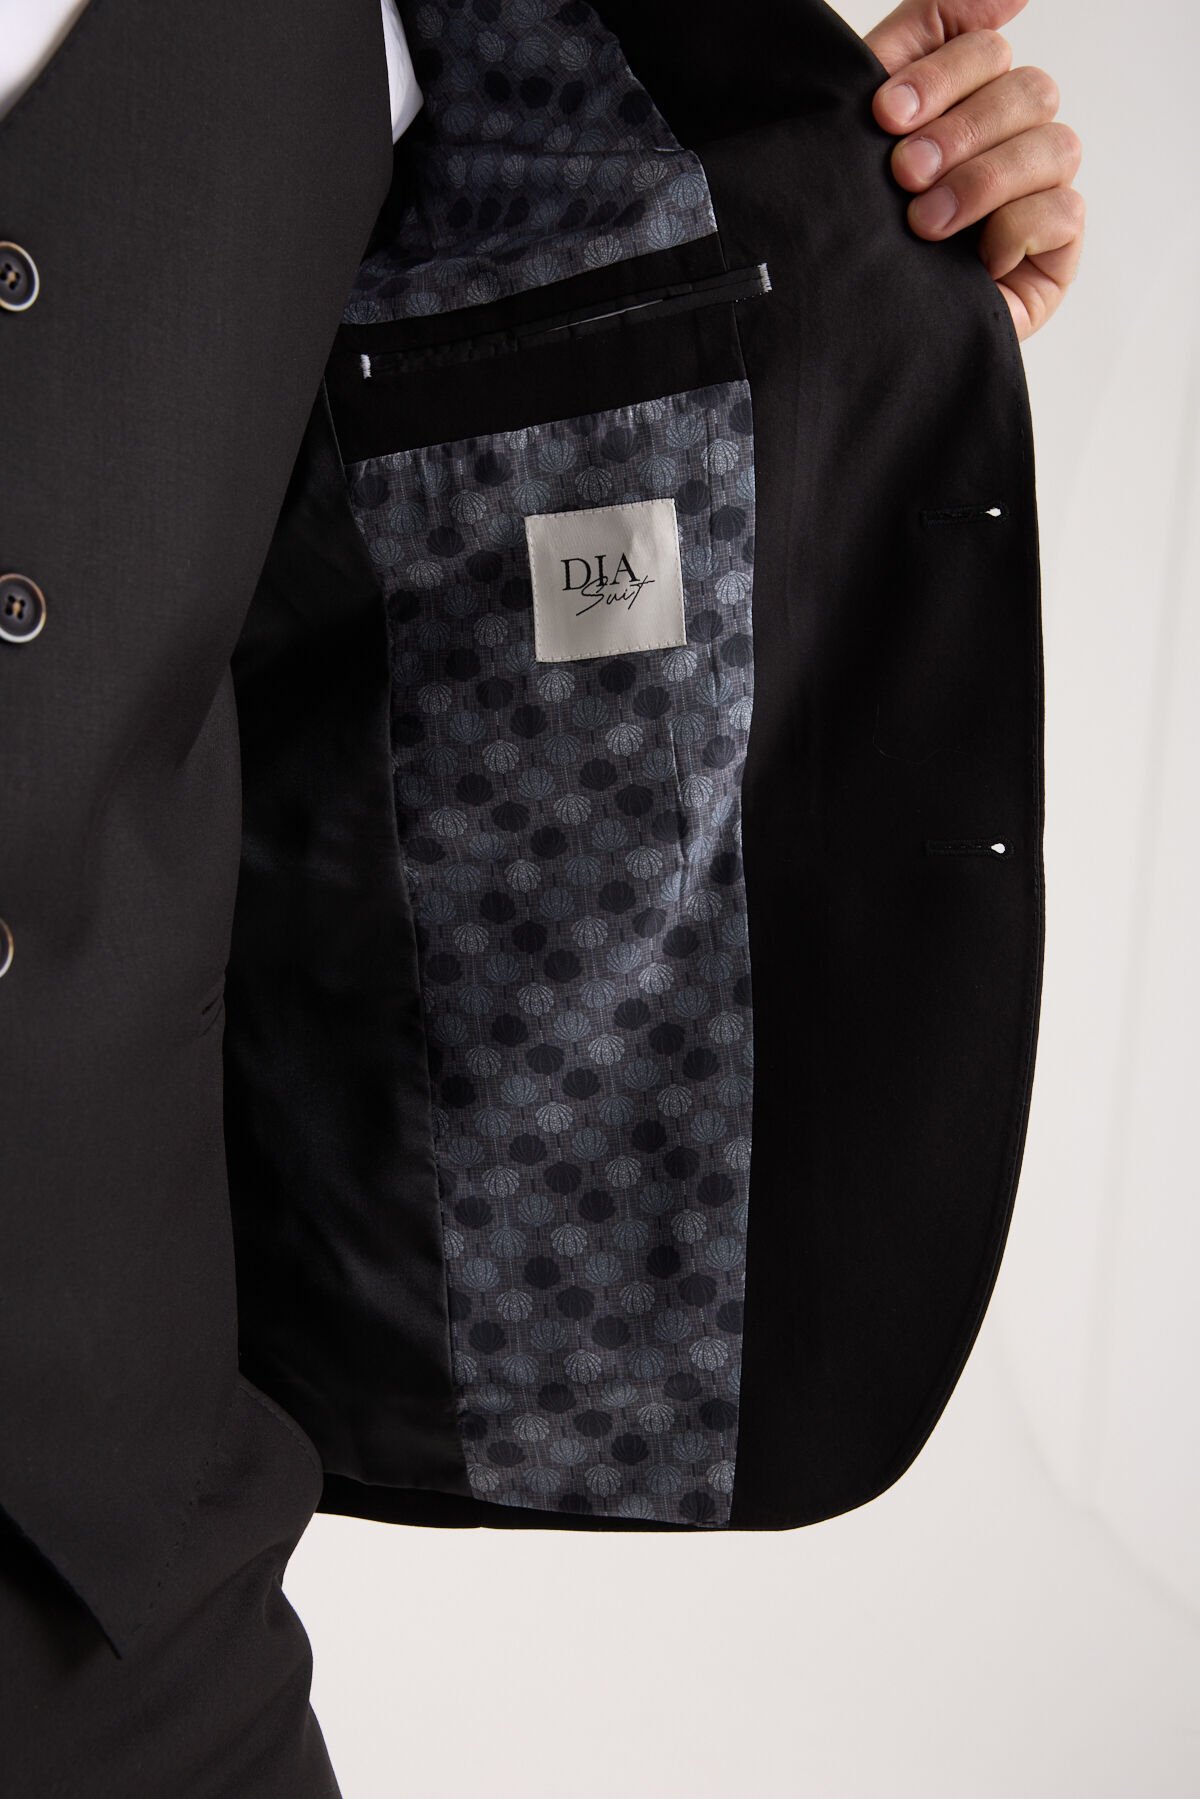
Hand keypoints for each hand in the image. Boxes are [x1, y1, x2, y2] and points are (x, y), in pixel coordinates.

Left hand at [863, 0, 1084, 340]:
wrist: (844, 332)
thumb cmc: (856, 232)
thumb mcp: (867, 130)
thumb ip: (923, 39)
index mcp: (967, 101)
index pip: (985, 49)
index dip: (942, 71)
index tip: (885, 113)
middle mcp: (1010, 139)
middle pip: (1028, 90)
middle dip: (959, 130)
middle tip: (903, 174)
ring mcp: (1038, 194)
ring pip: (1053, 145)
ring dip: (983, 180)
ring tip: (925, 223)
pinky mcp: (1054, 253)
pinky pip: (1064, 211)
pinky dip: (1015, 227)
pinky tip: (974, 258)